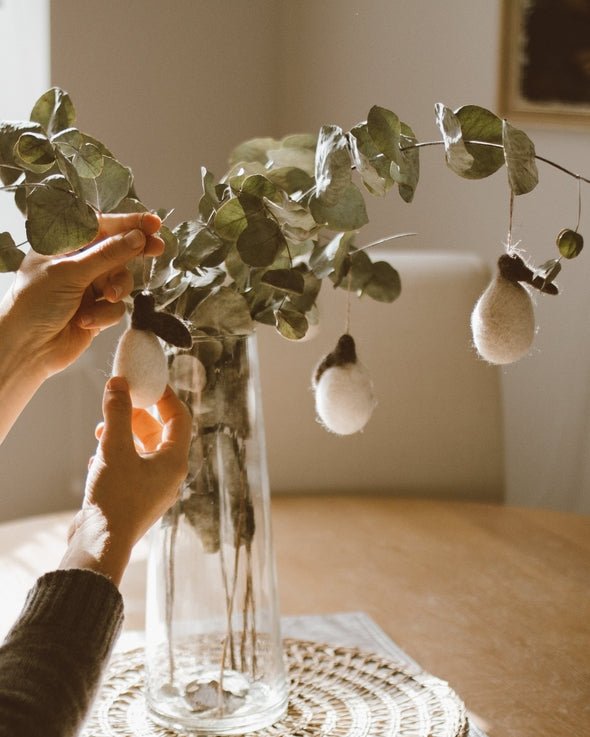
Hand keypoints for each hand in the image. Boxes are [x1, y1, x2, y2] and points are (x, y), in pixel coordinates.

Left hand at [0, 212, 163, 378]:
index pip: (100, 226)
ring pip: (121, 280)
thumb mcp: (70, 273)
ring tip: (107, 298)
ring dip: (118, 289)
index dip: (127, 223)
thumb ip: (107, 255)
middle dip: (135, 251)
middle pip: (117, 251)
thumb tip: (137, 237)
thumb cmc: (34, 305)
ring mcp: (88, 288)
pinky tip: (85, 321)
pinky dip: (105, 314)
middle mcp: (77, 264)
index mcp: (62, 246)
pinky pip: (117, 307)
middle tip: (158, 247)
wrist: (26, 349)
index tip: (152, 224)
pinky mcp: (97, 312)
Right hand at [61, 377, 190, 584]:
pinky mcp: (135, 499)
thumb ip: (117, 413)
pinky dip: (115, 456)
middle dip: (137, 415)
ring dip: (122, 435)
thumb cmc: (114, 497)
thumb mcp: (114, 448)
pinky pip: (130, 467)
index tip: (146, 382)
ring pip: (142, 450)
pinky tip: (94, 459)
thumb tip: (118, 383)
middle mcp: (169, 475)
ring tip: (100, 429)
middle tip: (117, 402)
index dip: (164, 396)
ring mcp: (152, 488)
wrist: (100, 546)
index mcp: (175, 461)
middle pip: (159, 433)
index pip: (179, 417)